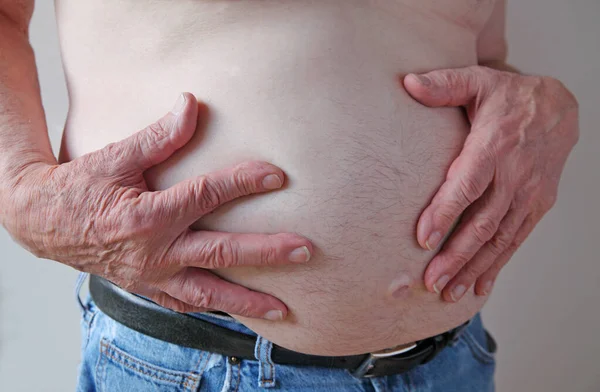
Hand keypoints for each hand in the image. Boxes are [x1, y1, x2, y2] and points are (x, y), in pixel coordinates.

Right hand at [1, 93, 311, 319]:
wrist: (42, 224)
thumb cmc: (79, 187)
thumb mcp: (116, 157)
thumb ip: (159, 136)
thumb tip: (192, 104)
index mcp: (148, 217)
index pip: (207, 196)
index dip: (243, 183)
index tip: (277, 176)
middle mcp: (154, 253)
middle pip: (221, 253)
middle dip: (267, 252)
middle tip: (305, 250)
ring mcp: (152, 277)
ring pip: (208, 294)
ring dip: (247, 302)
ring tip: (282, 309)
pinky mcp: (148, 288)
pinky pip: (186, 305)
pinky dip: (214, 310)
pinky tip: (240, 314)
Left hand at [403, 66, 578, 301]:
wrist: (560, 108)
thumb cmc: (510, 96)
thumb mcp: (478, 81)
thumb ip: (444, 84)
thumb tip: (407, 82)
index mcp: (495, 146)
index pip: (468, 185)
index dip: (445, 212)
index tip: (422, 238)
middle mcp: (515, 175)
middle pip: (483, 222)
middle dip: (456, 255)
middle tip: (431, 281)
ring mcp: (529, 194)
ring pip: (500, 238)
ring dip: (474, 267)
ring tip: (449, 292)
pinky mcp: (537, 205)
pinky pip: (516, 240)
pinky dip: (498, 264)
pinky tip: (479, 285)